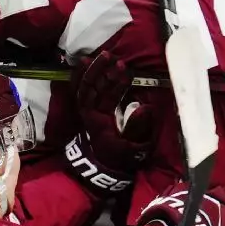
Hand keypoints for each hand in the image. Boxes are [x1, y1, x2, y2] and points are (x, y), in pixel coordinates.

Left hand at [63, 51, 155, 196]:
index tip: (126, 70)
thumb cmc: (119, 159)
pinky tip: (84, 64)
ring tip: (101, 55)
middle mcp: (89, 115)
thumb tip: (145, 107)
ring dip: (92, 71)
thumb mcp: (133, 149)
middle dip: (100, 72)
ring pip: (84, 88)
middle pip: (91, 89)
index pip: (107, 98)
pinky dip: (79, 77)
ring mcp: (84, 112)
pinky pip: (79, 91)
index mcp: (100, 123)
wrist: (100, 170)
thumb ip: (138, 129)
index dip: (116, 84)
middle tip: (112, 56)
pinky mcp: (84, 111)